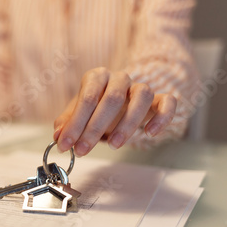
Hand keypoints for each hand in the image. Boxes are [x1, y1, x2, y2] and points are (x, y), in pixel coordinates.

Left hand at [53, 68, 176, 155]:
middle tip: (83, 149)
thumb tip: (58, 136)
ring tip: (114, 145)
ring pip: (141, 97)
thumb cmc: (97, 107)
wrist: (121, 101)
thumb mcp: (79, 113)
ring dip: (127, 124)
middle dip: (95, 128)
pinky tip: (150, 133)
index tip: (66, 144)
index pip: (87, 97)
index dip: (75, 123)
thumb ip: (68, 123)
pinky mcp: (160, 99)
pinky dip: (162, 117)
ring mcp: (141, 87)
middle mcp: (120, 78)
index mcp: (97, 77)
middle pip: (112, 98)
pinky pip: (168, 102)